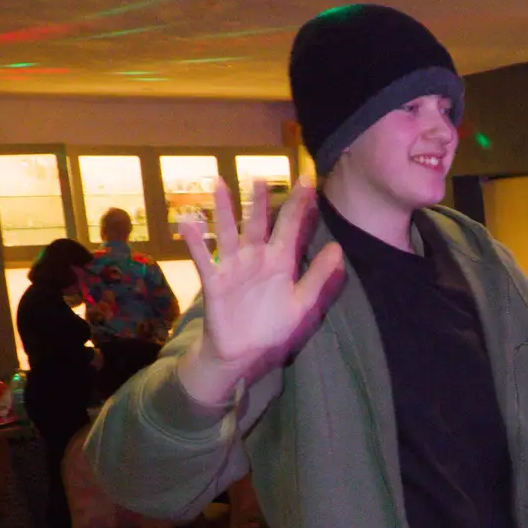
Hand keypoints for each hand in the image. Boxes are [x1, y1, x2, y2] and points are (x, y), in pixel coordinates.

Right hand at [179, 177, 344, 403]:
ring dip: (223, 210)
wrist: (244, 352)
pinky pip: (204, 259)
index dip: (300, 204)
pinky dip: (196, 242)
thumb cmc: (272, 326)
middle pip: (258, 223)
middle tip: (261, 175)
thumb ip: (320, 277)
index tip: (308, 179)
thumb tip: (338, 250)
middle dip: (260, 200)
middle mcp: (256, 258)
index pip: (291, 227)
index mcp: (280, 262)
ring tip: (219, 184)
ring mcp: (233, 267)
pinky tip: (188, 223)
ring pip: (229, 232)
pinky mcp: (215, 281)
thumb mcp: (302, 303)